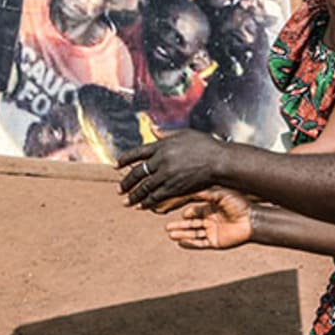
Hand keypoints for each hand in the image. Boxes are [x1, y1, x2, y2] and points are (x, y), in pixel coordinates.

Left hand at [117, 130, 231, 209]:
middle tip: (119, 189)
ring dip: (133, 195)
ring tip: (126, 201)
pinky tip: (141, 206)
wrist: (219, 161)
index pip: (136, 153)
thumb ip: (165, 132)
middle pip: (137, 173)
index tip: (115, 165)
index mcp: (161, 145)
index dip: (124, 159)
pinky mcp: (174, 188)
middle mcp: (161, 160)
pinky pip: (156, 197)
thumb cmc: (205, 145)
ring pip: (144, 187)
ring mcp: (166, 175)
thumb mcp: (183, 133)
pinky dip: (147, 202)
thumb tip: (151, 128)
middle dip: (126, 182)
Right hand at [164, 188, 254, 249]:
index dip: (186, 212)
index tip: (179, 212)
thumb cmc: (239, 203)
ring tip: (170, 234)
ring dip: (182, 234)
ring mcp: (212, 231)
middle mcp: (210, 220)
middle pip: (191, 224)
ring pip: (193, 234)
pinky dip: (190, 244)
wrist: (252, 218)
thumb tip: (190, 188)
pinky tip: (181, 243)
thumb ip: (205, 192)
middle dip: (179, 226)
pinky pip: (200, 244)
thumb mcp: (220, 194)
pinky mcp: (216, 242)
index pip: (194, 211)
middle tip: (167, 227)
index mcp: (211, 208)